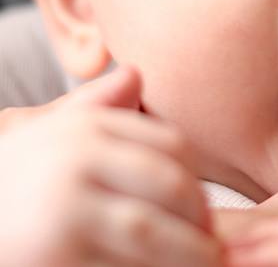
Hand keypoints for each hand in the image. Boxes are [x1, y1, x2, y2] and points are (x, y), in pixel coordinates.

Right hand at [0, 66, 219, 266]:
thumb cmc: (9, 175)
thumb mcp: (42, 131)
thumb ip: (91, 105)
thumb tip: (137, 74)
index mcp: (84, 126)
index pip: (171, 143)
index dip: (198, 176)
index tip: (204, 203)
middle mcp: (76, 159)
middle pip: (169, 184)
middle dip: (201, 217)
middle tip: (213, 242)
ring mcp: (63, 210)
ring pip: (151, 231)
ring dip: (190, 253)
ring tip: (208, 265)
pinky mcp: (53, 256)